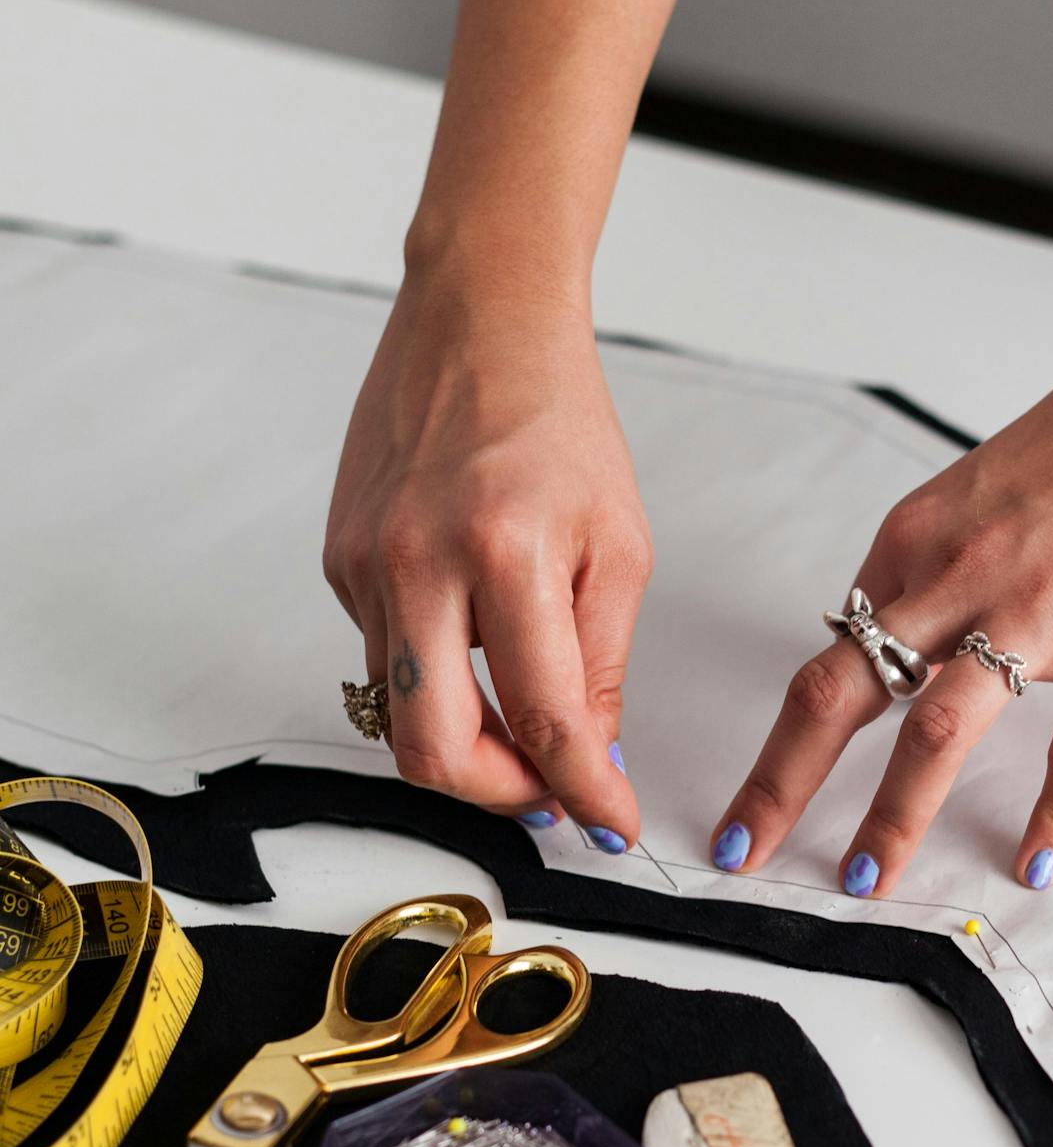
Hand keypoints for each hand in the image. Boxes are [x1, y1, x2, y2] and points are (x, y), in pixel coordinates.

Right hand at [323, 270, 649, 848]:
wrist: (477, 320)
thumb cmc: (560, 423)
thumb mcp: (621, 545)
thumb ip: (602, 666)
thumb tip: (589, 763)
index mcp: (507, 552)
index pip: (547, 720)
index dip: (585, 793)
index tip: (612, 826)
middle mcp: (418, 561)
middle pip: (433, 751)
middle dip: (498, 794)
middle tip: (549, 788)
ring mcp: (364, 564)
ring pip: (403, 713)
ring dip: (469, 736)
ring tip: (523, 708)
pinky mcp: (337, 561)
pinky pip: (385, 658)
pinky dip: (436, 673)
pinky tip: (472, 626)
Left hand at [712, 288, 1052, 894]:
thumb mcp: (985, 486)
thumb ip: (943, 565)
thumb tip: (911, 632)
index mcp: (915, 538)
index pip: (835, 648)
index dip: (789, 728)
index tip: (761, 789)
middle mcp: (954, 576)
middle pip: (839, 693)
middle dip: (778, 782)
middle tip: (737, 849)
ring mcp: (1035, 608)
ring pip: (934, 732)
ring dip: (889, 818)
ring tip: (861, 885)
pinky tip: (1036, 862)